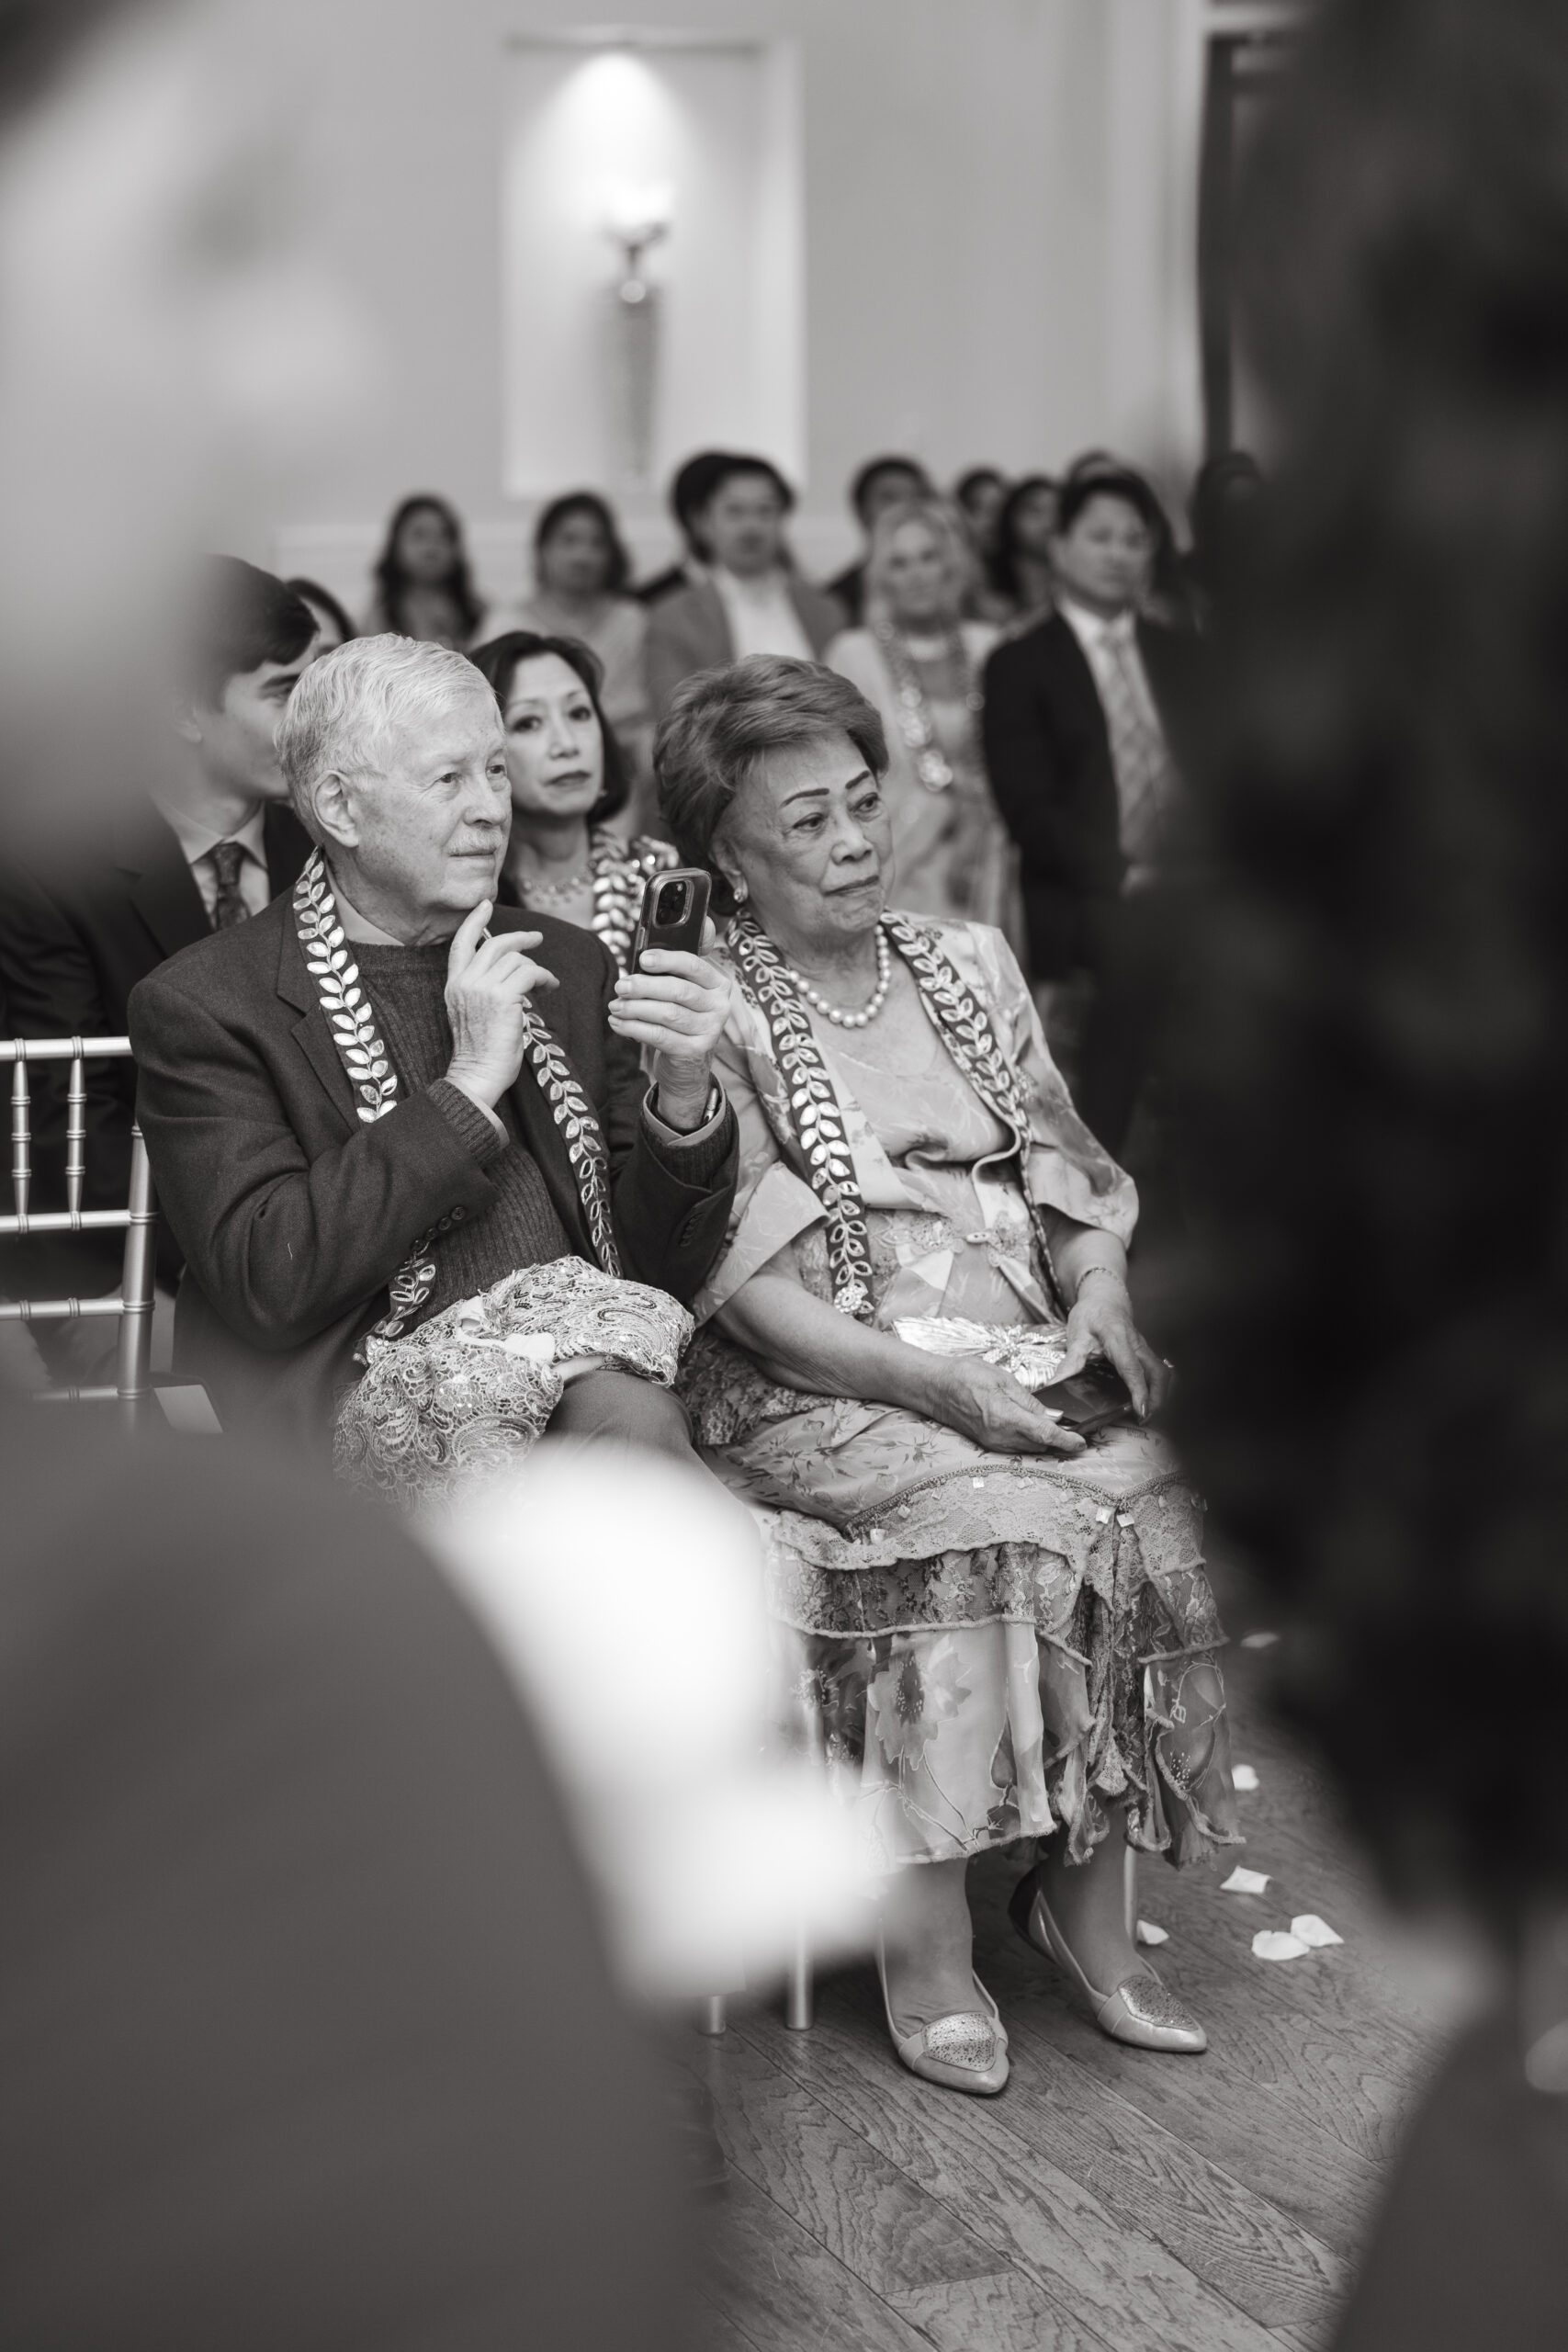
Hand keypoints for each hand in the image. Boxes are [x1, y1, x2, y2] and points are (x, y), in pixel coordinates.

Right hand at [443, 901, 557, 1109]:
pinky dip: (545, 977)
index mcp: (453, 985)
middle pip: (495, 945)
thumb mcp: (473, 1012)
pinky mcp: (503, 997)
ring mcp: (482, 988)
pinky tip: (551, 986)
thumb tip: (511, 971)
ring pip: (516, 960)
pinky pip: (531, 973)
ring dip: (537, 968)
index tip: (485, 905)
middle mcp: (465, 982)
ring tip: (546, 982)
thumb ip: (483, 989)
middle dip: (520, 938)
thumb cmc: (481, 1052)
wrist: (478, 1075)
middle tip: (537, 939)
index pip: (460, 943)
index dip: (474, 921)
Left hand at [609, 928, 734, 1131]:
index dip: (667, 959)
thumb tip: (653, 945)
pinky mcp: (695, 1050)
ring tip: (615, 1006)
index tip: (643, 959)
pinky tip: (618, 1024)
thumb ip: (673, 968)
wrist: (688, 1062)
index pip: (694, 965)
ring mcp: (710, 1029)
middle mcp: (720, 1005)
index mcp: (717, 983)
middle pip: (678, 990)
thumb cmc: (680, 1016)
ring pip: (668, 1014)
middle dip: (644, 986)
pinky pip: (660, 1036)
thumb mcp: (681, 989)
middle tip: (620, 986)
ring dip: (635, 1008)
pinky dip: (634, 1028)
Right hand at [926, 1355, 1086, 1457]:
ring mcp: (993, 1442)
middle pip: (1040, 1445)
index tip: (1082, 1443)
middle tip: (1075, 1431)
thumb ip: (1030, 1401)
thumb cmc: (966, 1376)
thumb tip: (1053, 1416)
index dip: (1066, 1441)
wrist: (935, 1387)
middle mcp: (1000, 1436)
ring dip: (1045, 1441)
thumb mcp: (1003, 1379)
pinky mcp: (988, 1443)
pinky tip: (1034, 1428)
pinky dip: (1030, 1440)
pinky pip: (1016, 1446)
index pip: (1044, 1434)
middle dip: (1059, 1441)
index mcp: (1006, 1417)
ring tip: (1058, 1429)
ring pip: (1029, 1447)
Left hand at [1053, 1276, 1169, 1421]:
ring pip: (1162, 1373)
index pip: (1132, 1368)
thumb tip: (1057, 1384)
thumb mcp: (1076, 1336)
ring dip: (1160, 1394)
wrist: (1105, 1298)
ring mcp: (1144, 1349)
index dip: (1139, 1391)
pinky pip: (1157, 1371)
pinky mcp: (1145, 1353)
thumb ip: (1070, 1362)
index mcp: (1119, 1339)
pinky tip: (1148, 1399)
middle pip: (1158, 1373)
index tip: (1141, 1410)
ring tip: (1147, 1413)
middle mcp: (1137, 1345)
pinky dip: (1156, 1387)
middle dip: (1157, 1398)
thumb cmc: (1091, 1315)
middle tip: (1145, 1418)